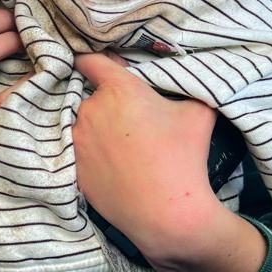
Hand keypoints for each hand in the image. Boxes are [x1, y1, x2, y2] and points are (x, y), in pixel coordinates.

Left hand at [72, 52, 218, 266]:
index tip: (103, 67)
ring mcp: (77, 139)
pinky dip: (91, 152)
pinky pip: (78, 149)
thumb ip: (185, 86)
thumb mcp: (199, 112)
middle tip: (129, 117)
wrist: (167, 213)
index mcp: (119, 89)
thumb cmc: (185, 158)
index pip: (91, 59)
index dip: (98, 61)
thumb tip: (182, 78)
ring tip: (121, 144)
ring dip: (97, 127)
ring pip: (83, 123)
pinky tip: (112, 163)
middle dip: (107, 101)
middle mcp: (91, 109)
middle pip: (91, 94)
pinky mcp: (73, 166)